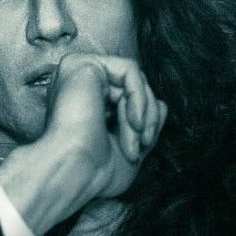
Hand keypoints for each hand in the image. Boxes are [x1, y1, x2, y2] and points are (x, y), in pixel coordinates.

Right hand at [0, 54, 166, 235]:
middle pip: (131, 87)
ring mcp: (75, 70)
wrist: (73, 173)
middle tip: (143, 144)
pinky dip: (140, 97)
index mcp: (79, 102)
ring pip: (133, 79)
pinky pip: (129, 70)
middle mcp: (74, 83)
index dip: (143, 121)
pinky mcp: (81, 63)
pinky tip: (133, 123)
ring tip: (136, 140)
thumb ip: (143, 122)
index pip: (124, 97)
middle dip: (146, 117)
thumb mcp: (129, 145)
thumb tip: (162, 104)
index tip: (141, 149)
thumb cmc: (94, 170)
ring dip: (144, 113)